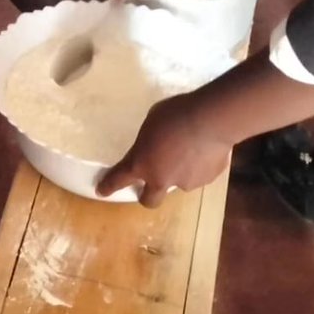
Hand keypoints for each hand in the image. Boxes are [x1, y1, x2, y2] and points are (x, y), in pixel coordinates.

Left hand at [97, 93, 231, 205]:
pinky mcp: (207, 180)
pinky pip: (199, 175)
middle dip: (147, 195)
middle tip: (150, 184)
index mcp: (141, 163)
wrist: (211, 119)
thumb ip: (148, 141)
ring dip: (178, 173)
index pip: (119, 179)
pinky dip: (198, 166)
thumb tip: (154, 145)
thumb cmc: (174, 113)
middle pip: (150, 200)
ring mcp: (186, 182)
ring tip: (188, 152)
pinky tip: (203, 149)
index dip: (109, 186)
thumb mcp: (150, 123)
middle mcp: (161, 179)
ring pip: (178, 184)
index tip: (102, 191)